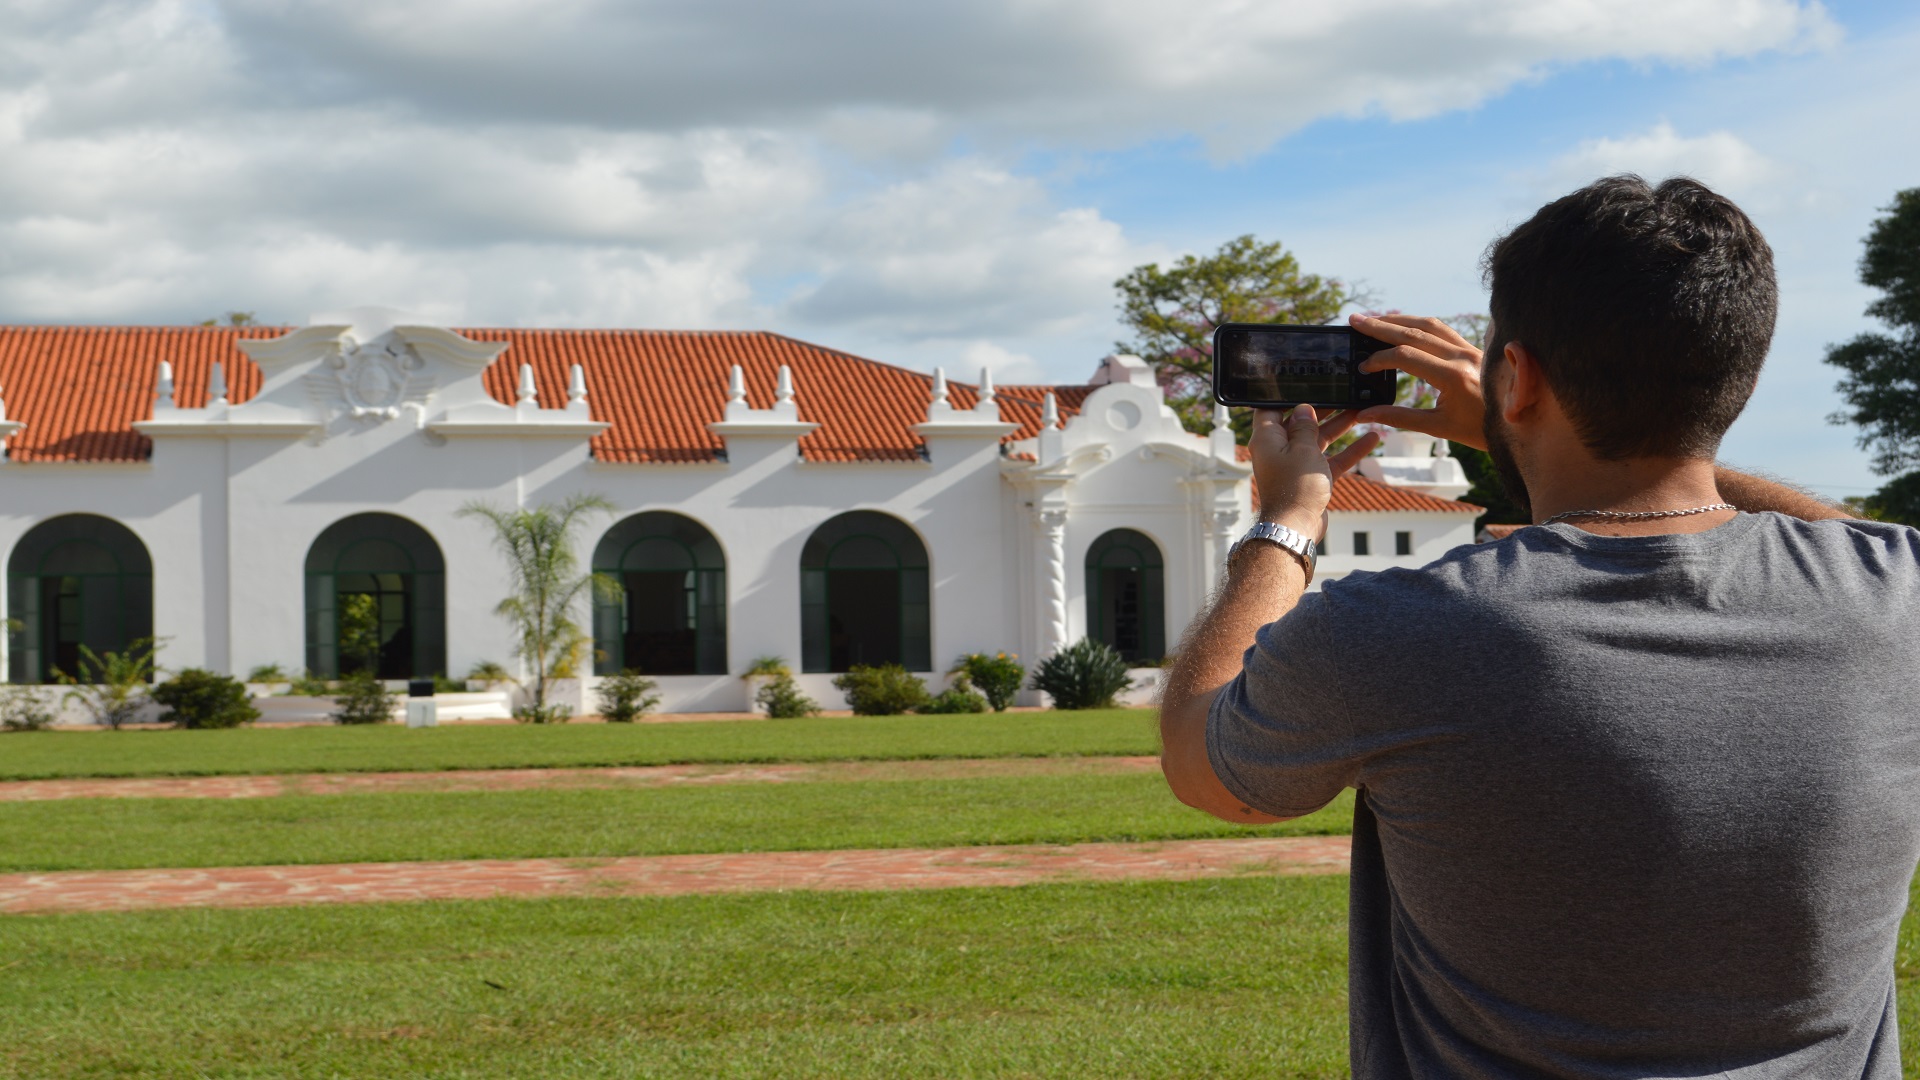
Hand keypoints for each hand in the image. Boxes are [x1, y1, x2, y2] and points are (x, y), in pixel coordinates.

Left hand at [1250, 404, 1380, 540]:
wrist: (1296, 528)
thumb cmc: (1294, 488)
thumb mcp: (1302, 449)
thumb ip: (1305, 427)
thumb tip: (1302, 409)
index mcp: (1268, 439)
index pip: (1271, 409)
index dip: (1287, 396)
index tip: (1304, 384)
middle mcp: (1279, 450)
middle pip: (1300, 422)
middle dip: (1322, 409)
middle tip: (1341, 394)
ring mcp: (1296, 465)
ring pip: (1319, 439)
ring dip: (1339, 426)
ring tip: (1360, 410)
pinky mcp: (1312, 479)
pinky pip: (1331, 459)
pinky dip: (1349, 450)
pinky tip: (1372, 438)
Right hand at [1349, 314, 1487, 450]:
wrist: (1518, 424)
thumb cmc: (1479, 430)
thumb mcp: (1438, 428)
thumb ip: (1399, 418)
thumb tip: (1364, 414)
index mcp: (1453, 376)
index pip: (1406, 356)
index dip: (1379, 359)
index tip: (1362, 367)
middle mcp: (1462, 356)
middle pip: (1414, 332)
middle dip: (1381, 326)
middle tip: (1355, 320)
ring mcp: (1470, 349)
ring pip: (1429, 325)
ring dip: (1399, 320)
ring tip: (1374, 320)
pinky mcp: (1473, 348)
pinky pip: (1443, 329)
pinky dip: (1419, 325)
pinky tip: (1404, 326)